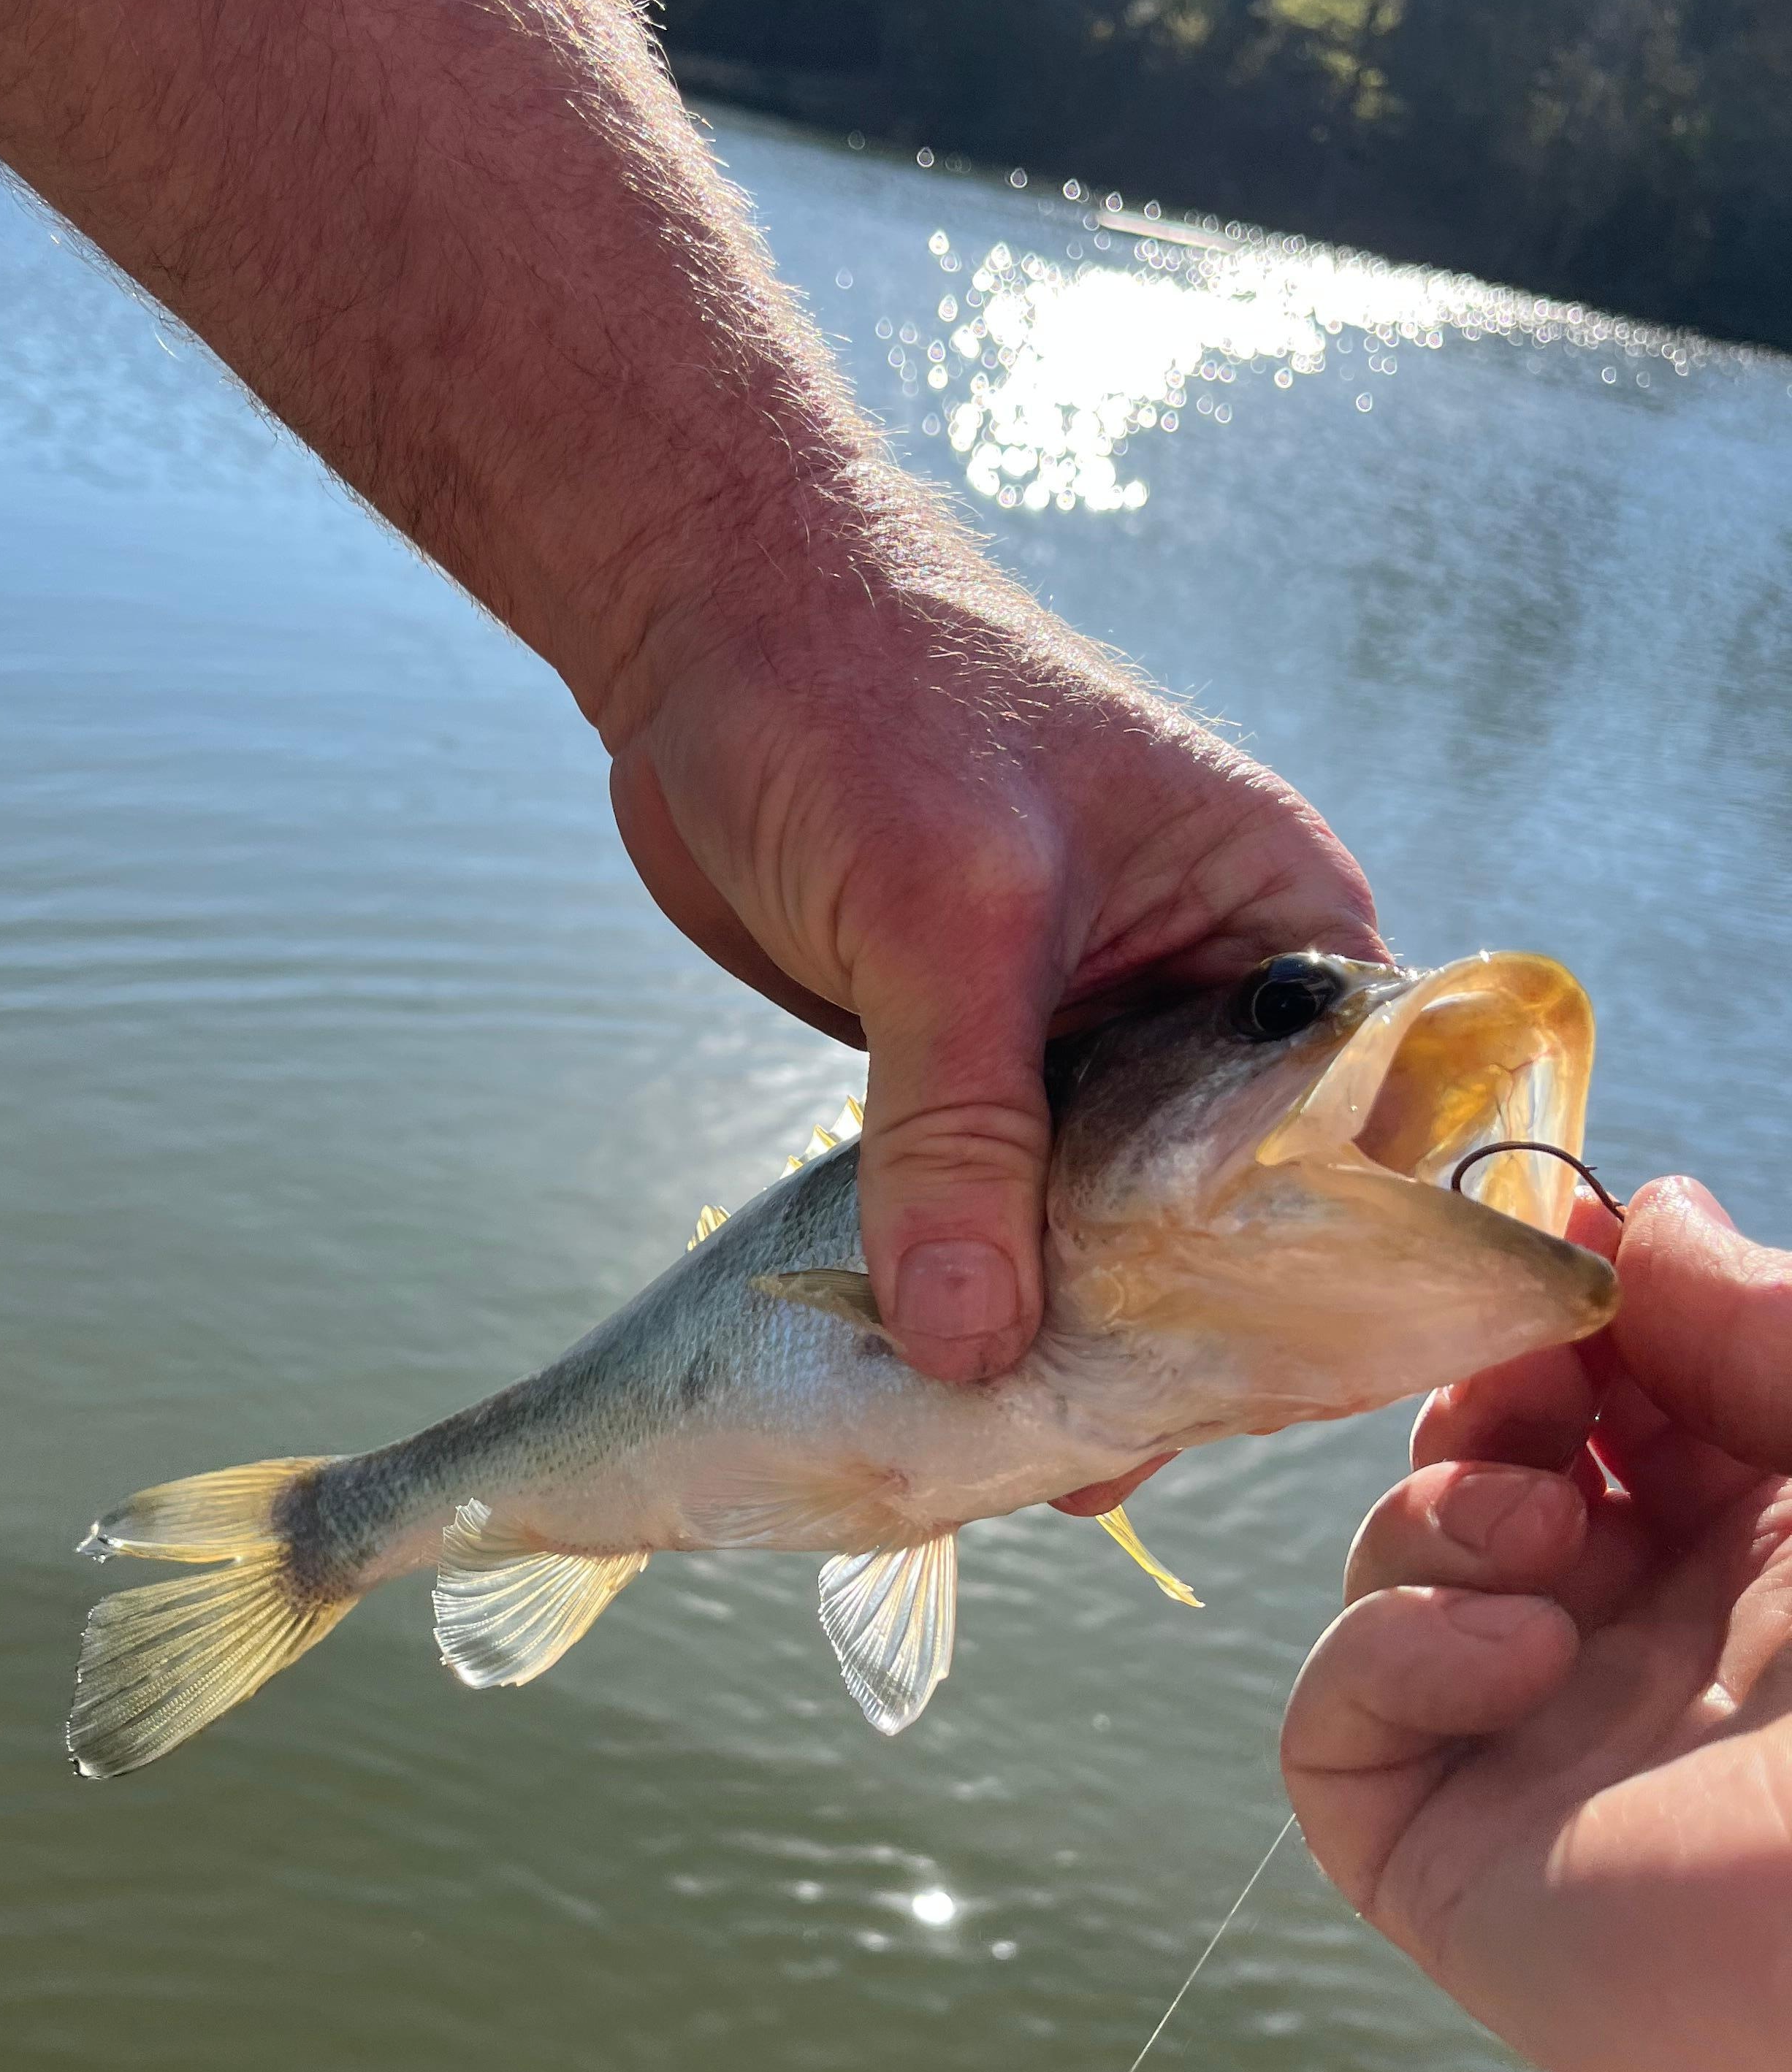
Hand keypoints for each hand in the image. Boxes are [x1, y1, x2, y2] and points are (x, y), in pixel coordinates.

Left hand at [607, 541, 1379, 1381]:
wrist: (711, 615)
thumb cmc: (866, 699)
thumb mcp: (944, 920)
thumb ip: (963, 1138)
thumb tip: (975, 1349)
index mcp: (1272, 921)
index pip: (1362, 1129)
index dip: (1317, 1271)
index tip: (1239, 1394)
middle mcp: (1203, 991)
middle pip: (1231, 1208)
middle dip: (1170, 1332)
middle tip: (1097, 1455)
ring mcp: (1088, 1037)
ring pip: (1106, 1224)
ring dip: (1060, 1327)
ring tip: (1022, 1455)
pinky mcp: (978, 1066)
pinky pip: (1001, 1205)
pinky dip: (976, 1284)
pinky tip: (948, 1380)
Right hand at [1282, 1178, 1791, 2071]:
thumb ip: (1765, 1326)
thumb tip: (1640, 1215)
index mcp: (1766, 1546)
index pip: (1610, 1398)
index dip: (1568, 1315)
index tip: (1564, 1246)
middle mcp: (1645, 1641)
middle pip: (1479, 1465)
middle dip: (1484, 1397)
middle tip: (1545, 1390)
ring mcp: (1540, 1753)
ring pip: (1389, 1575)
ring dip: (1434, 1512)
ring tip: (1545, 1537)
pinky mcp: (1454, 1863)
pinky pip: (1331, 1730)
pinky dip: (1380, 1652)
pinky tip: (1514, 1656)